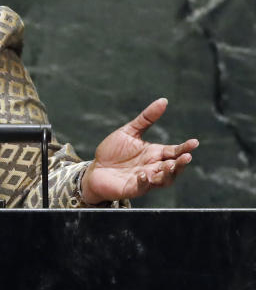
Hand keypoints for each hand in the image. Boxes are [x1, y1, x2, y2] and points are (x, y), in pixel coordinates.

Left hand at [81, 98, 198, 203]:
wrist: (95, 169)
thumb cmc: (113, 152)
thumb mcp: (129, 132)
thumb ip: (146, 118)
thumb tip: (163, 100)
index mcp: (155, 153)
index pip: (174, 151)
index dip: (185, 148)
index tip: (194, 142)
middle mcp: (153, 167)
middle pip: (173, 167)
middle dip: (181, 163)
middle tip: (186, 157)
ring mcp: (145, 179)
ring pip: (164, 180)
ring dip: (168, 174)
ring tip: (169, 165)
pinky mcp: (133, 188)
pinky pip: (142, 187)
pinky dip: (145, 181)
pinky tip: (144, 174)